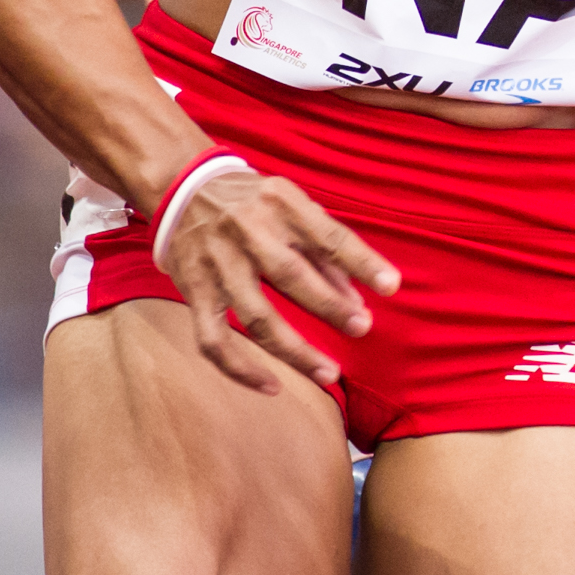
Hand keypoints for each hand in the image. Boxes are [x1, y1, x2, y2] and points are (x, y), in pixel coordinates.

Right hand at [155, 166, 399, 395]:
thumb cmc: (254, 201)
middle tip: (362, 328)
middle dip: (330, 306)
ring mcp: (218, 265)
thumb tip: (358, 298)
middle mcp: (247, 232)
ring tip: (330, 373)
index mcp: (280, 204)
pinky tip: (272, 386)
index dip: (362, 261)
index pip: (327, 235)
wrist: (183, 188)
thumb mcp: (292, 204)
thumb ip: (324, 246)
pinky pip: (214, 341)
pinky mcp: (194, 292)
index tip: (392, 286)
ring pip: (256, 317)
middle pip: (291, 275)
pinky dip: (241, 369)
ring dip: (295, 350)